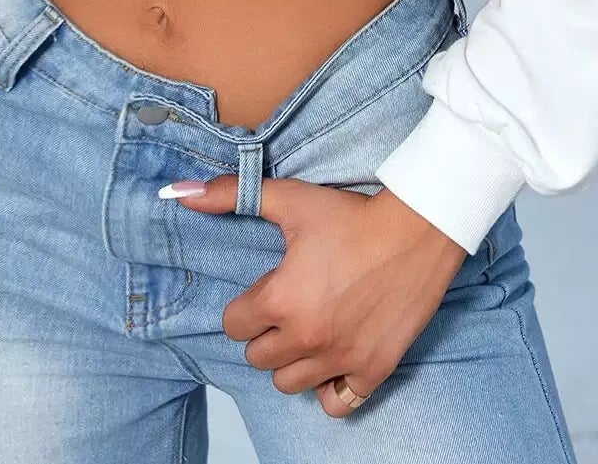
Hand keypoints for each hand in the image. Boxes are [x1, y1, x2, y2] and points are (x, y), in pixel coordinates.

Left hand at [169, 174, 466, 417]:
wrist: (417, 229)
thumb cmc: (354, 216)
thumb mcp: (290, 199)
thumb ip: (232, 196)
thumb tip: (181, 194)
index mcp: (281, 300)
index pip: (234, 325)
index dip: (246, 305)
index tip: (266, 290)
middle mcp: (307, 337)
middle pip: (258, 357)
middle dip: (265, 333)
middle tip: (287, 307)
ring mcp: (341, 358)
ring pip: (289, 384)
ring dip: (291, 361)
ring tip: (306, 331)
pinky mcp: (373, 370)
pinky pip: (336, 404)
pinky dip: (330, 389)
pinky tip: (333, 359)